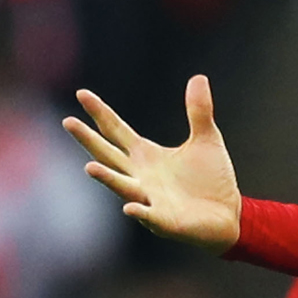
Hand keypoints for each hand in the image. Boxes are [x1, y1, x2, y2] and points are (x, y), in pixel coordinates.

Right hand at [64, 75, 240, 253]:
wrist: (229, 213)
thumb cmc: (211, 179)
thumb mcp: (206, 139)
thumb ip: (199, 111)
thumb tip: (198, 77)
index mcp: (146, 155)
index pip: (116, 130)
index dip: (100, 112)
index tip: (82, 93)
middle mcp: (140, 176)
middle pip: (108, 155)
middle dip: (88, 140)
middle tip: (68, 122)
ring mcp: (149, 199)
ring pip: (122, 187)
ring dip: (106, 178)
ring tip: (89, 167)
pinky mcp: (165, 220)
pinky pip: (149, 216)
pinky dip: (139, 212)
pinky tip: (130, 208)